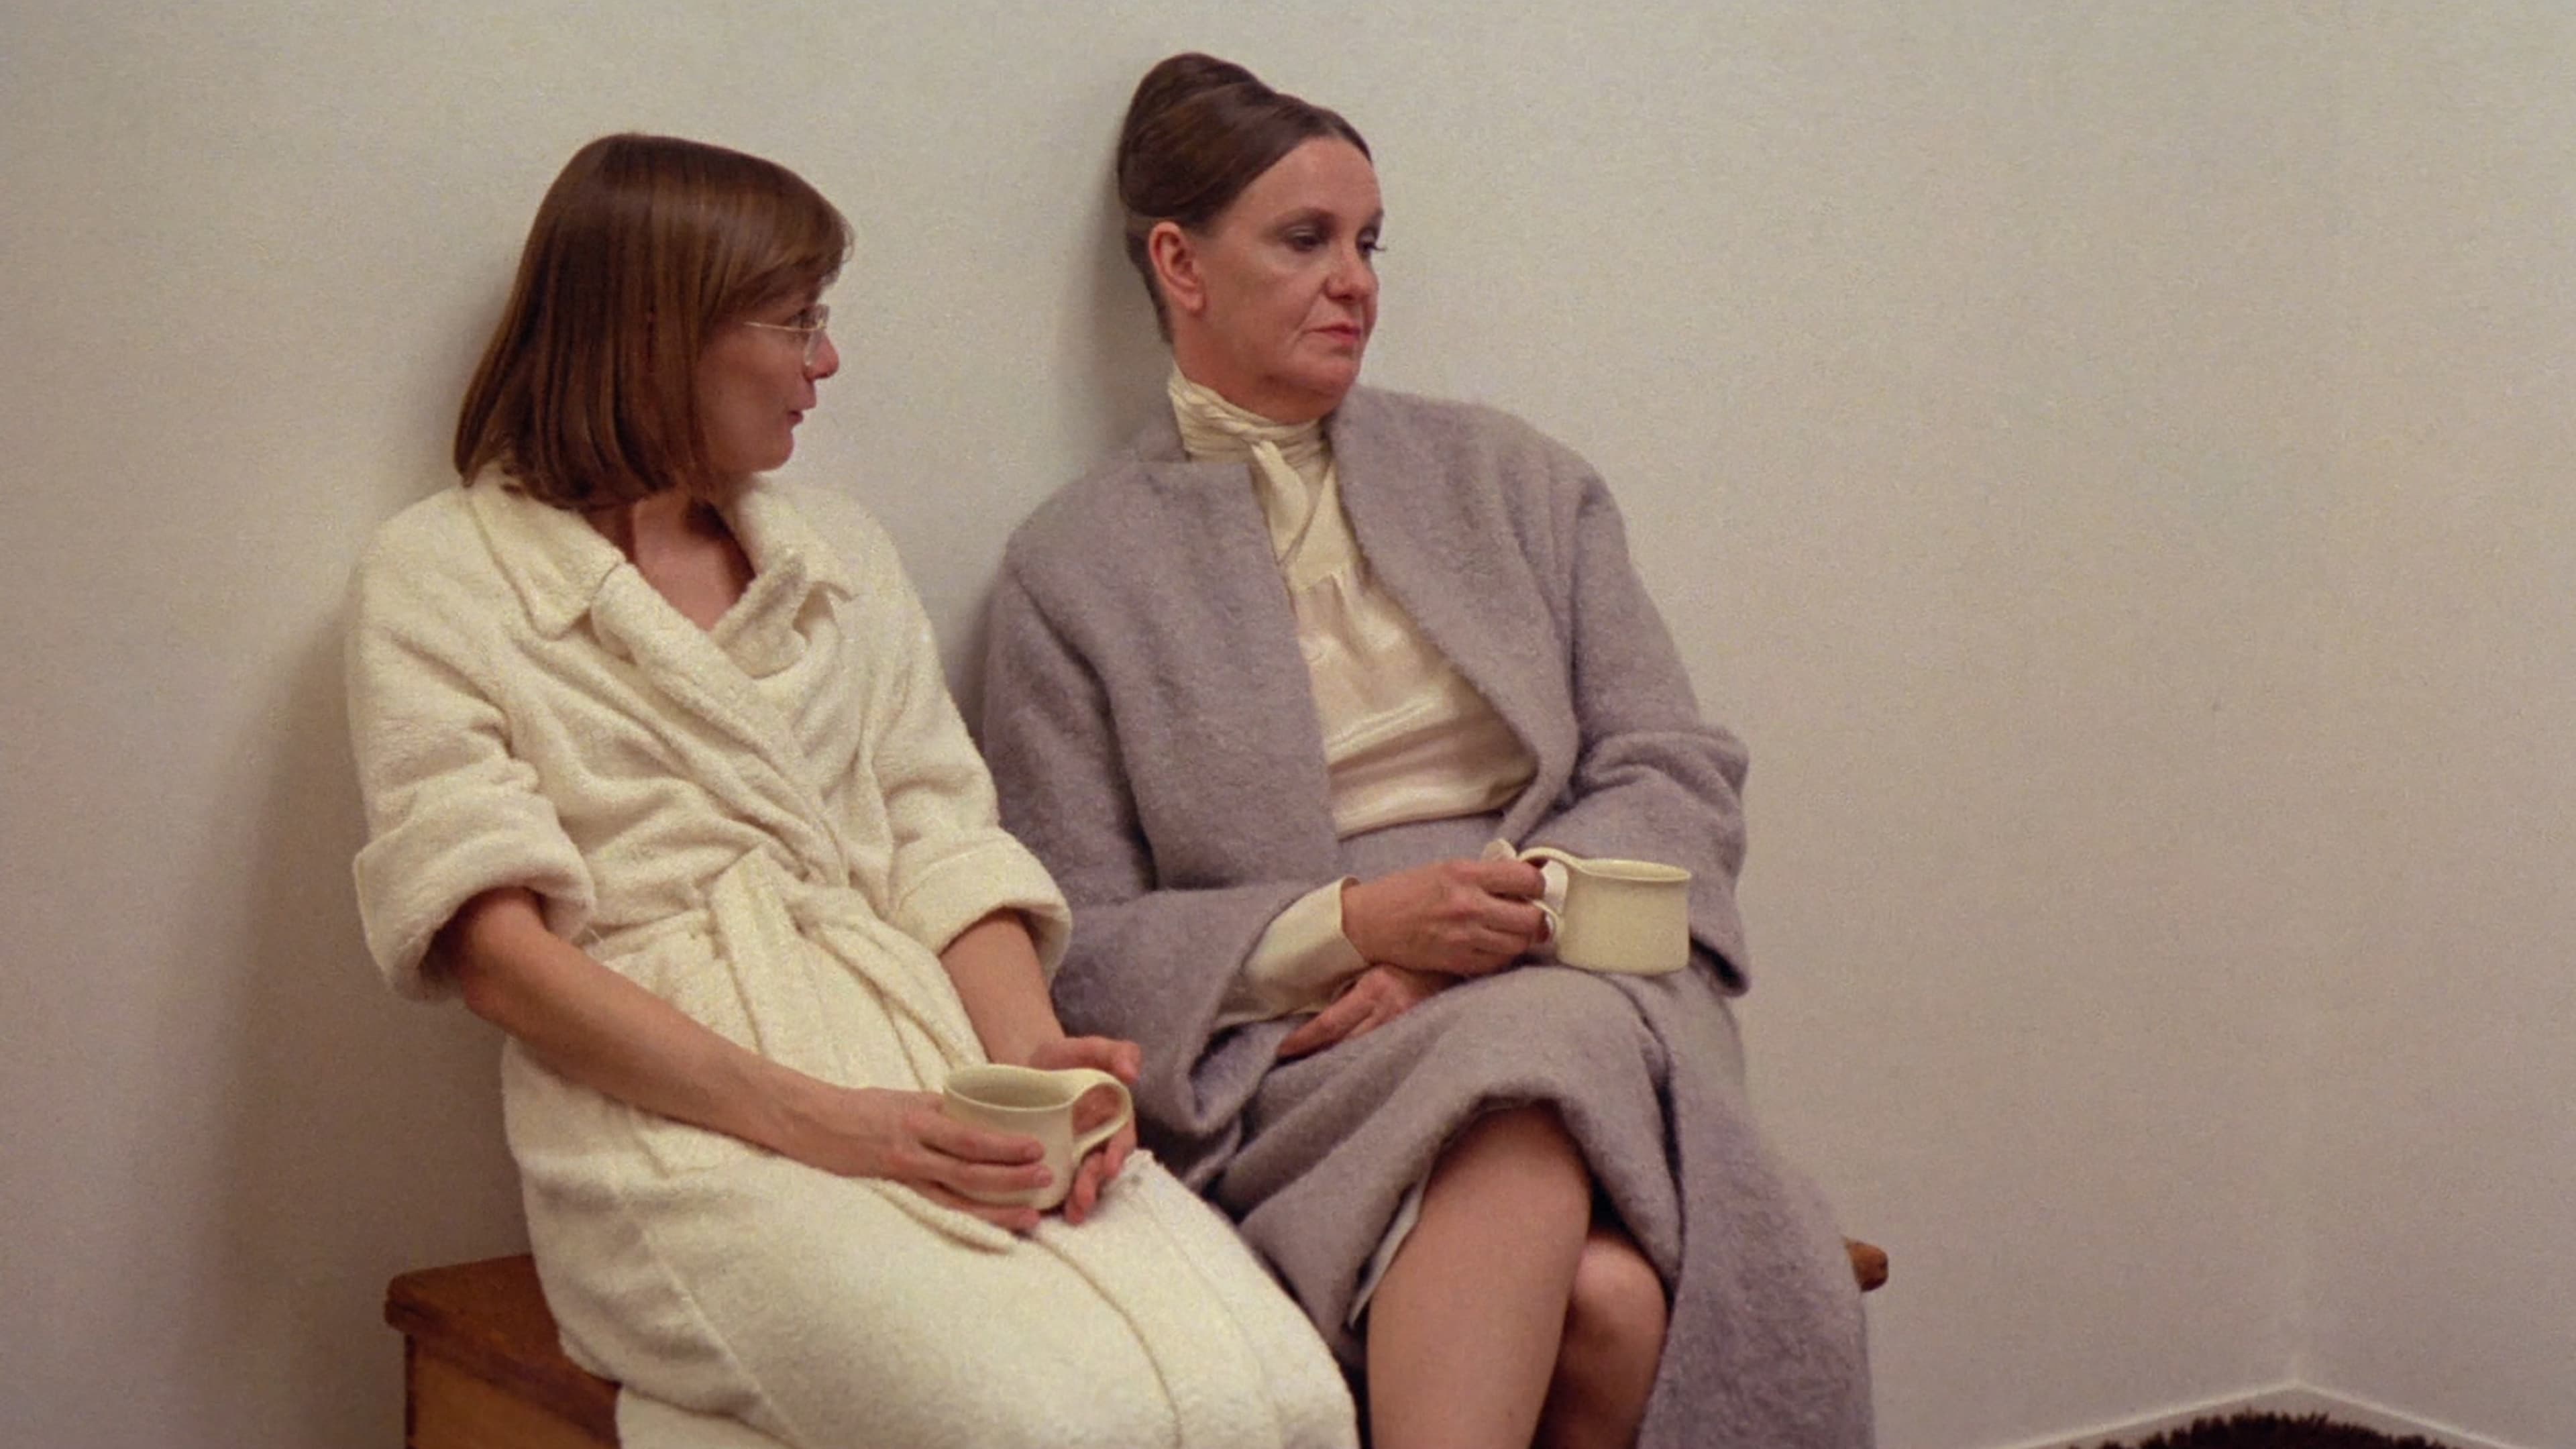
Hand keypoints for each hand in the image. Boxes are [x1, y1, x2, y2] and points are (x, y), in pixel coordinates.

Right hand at [780, 1084, 1056, 1233]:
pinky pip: (934, 1210)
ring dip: (996, 1208)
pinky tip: (991, 1227)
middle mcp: (913, 1148)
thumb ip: (943, 1111)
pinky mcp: (891, 1192)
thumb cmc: (863, 1107)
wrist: (811, 1122)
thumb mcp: (906, 1098)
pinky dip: (965, 1220)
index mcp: (919, 1117)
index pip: (969, 1134)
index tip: (1037, 1147)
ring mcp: (901, 1175)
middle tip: (1046, 1180)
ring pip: (955, 1199)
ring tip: (1030, 1215)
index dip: (1005, 1145)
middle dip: (1011, 1178)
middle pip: (969, 1170)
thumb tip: (984, 1119)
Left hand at [1015, 1035, 1142, 1224]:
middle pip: (1100, 1171)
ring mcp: (1072, 1157)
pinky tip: (1041, 1212)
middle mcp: (1095, 1143)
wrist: (1026, 1064)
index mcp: (1111, 1120)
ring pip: (1080, 1184)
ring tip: (1072, 1214)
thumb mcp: (1091, 1048)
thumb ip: (1117, 1053)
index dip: (1118, 1156)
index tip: (1110, 1166)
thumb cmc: (1065, 1057)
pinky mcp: (1047, 1164)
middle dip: (1094, 1187)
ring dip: (1078, 1200)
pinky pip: (1052, 1186)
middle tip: (1083, 1201)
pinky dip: (1051, 1200)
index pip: (1120, 1143)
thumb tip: (1132, 1073)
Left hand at [1277, 964, 1447, 1059]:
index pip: (1329, 1025)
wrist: (1457, 955)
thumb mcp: (1375, 959)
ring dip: (1341, 1062)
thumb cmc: (1410, 950)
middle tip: (1290, 1066)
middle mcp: (1392, 1012)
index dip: (1303, 1041)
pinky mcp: (1422, 1033)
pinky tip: (1356, 1066)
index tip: (1281, 1050)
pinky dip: (1368, 1060)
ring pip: (1365, 1053)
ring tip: (1316, 1069)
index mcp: (1375, 989)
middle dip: (1317, 1057)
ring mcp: (1409, 1026)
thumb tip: (1314, 999)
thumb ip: (1351, 979)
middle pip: (1345, 1045)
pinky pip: (1388, 1052)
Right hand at [1340, 858, 1548, 975]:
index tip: (1533, 888)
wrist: (1368, 922)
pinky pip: (1498, 963)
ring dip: (1521, 938)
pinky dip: (1502, 956)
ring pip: (1519, 944)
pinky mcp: (1456, 961)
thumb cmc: (1405, 891)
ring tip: (1510, 931)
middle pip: (1530, 918)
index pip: (1526, 879)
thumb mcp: (1446, 868)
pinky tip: (1493, 946)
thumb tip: (1530, 873)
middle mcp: (1468, 905)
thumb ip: (1486, 873)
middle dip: (1536, 916)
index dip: (1537, 884)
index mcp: (1465, 874)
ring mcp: (1463, 937)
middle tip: (1529, 914)